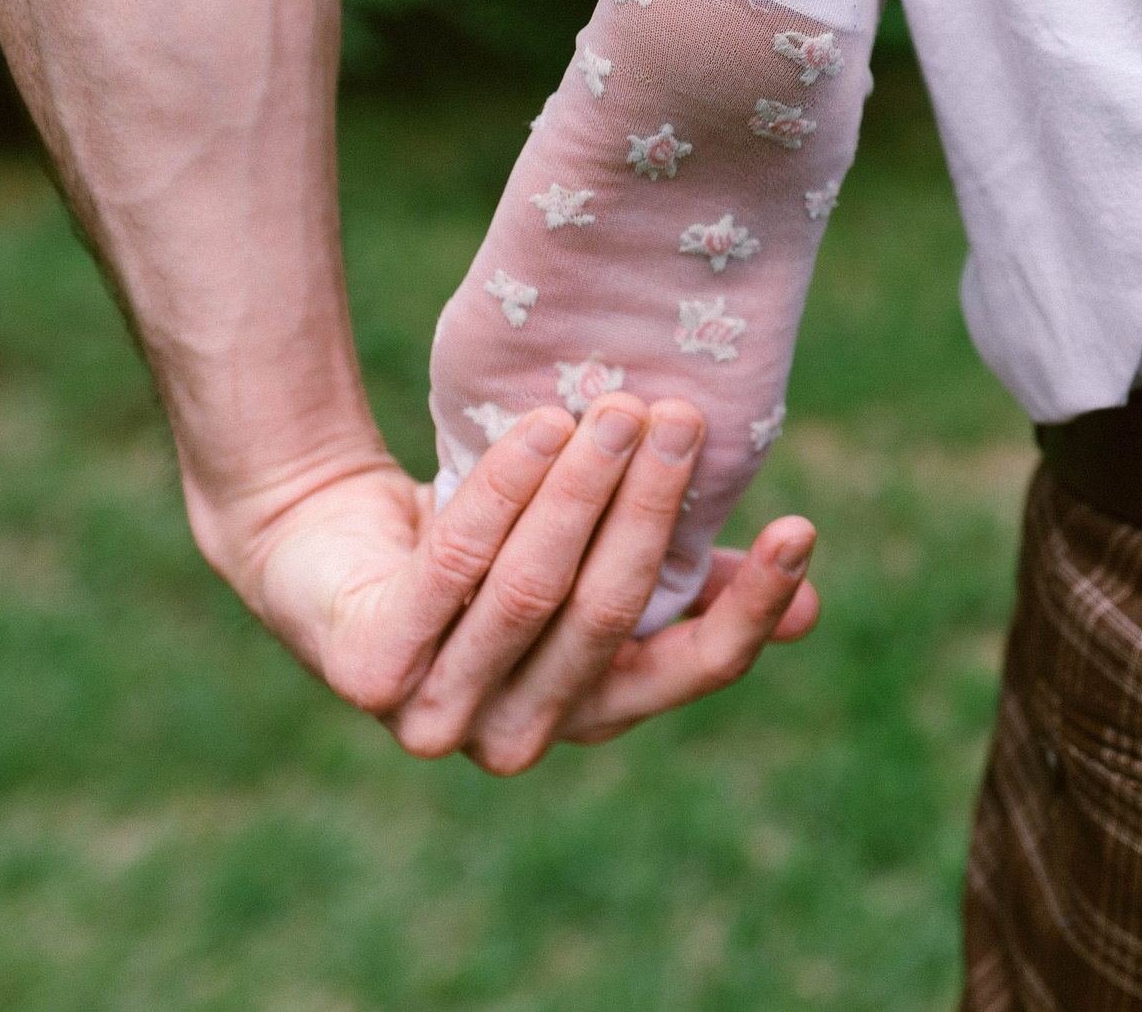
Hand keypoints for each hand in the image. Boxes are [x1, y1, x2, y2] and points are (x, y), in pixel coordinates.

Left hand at [238, 394, 819, 773]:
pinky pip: (454, 567)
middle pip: (608, 612)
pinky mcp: (367, 670)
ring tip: (618, 407)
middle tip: (680, 417)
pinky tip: (542, 426)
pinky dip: (504, 490)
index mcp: (592, 712)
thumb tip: (813, 610)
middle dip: (650, 507)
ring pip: (532, 590)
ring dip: (582, 491)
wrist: (328, 542)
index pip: (691, 671)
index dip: (751, 608)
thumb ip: (693, 587)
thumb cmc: (491, 551)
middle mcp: (517, 734)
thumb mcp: (598, 565)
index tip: (800, 528)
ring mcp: (435, 713)